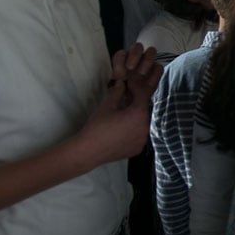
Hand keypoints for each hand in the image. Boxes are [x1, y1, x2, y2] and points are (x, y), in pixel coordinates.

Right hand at [78, 43, 160, 165]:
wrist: (88, 152)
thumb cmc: (97, 127)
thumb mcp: (107, 106)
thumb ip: (118, 92)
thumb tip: (122, 83)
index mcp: (139, 114)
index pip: (142, 94)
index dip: (136, 86)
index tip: (129, 82)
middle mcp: (145, 127)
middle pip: (144, 109)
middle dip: (137, 101)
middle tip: (127, 95)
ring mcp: (143, 140)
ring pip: (143, 122)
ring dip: (136, 115)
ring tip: (125, 111)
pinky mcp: (138, 149)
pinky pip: (139, 134)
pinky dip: (134, 128)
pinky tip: (123, 126)